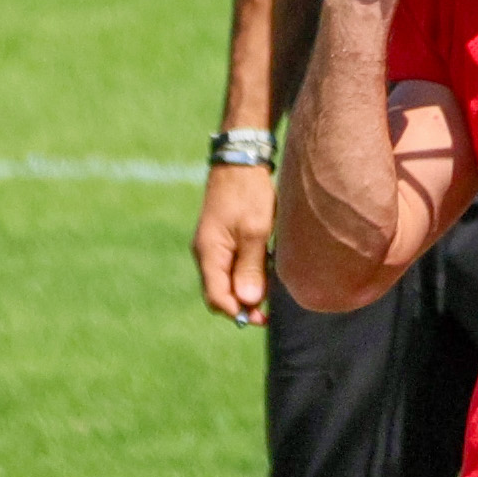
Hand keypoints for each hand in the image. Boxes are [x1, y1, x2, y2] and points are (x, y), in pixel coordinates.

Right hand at [192, 160, 276, 323]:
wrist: (241, 158)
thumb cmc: (249, 193)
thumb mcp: (255, 231)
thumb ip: (251, 268)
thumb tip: (247, 303)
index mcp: (208, 253)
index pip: (217, 298)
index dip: (238, 312)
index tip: (263, 318)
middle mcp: (206, 252)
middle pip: (220, 292)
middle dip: (243, 303)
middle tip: (270, 309)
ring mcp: (213, 244)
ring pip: (228, 279)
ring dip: (248, 286)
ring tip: (271, 281)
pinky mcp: (223, 237)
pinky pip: (233, 264)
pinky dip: (249, 271)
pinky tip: (267, 264)